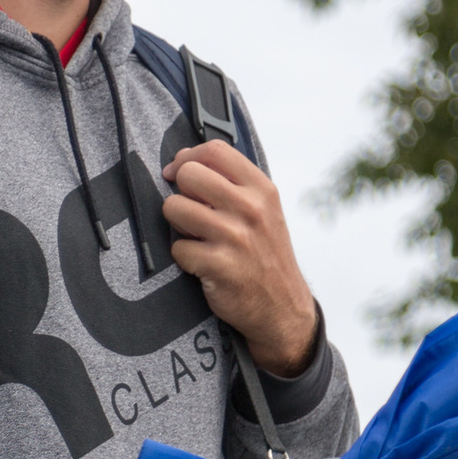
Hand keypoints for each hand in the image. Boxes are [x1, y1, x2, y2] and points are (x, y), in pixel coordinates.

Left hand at [161, 141, 318, 374]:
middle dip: (180, 192)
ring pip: (175, 208)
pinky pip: (177, 248)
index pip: (215, 150)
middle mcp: (250, 208)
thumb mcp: (265, 211)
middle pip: (189, 174)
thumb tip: (185, 161)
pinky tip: (201, 263)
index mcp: (262, 189)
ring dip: (178, 225)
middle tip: (190, 211)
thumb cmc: (266, 255)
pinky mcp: (219, 265)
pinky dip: (183, 258)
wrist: (282, 307)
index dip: (188, 157)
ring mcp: (235, 237)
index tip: (178, 171)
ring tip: (197, 237)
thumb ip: (233, 184)